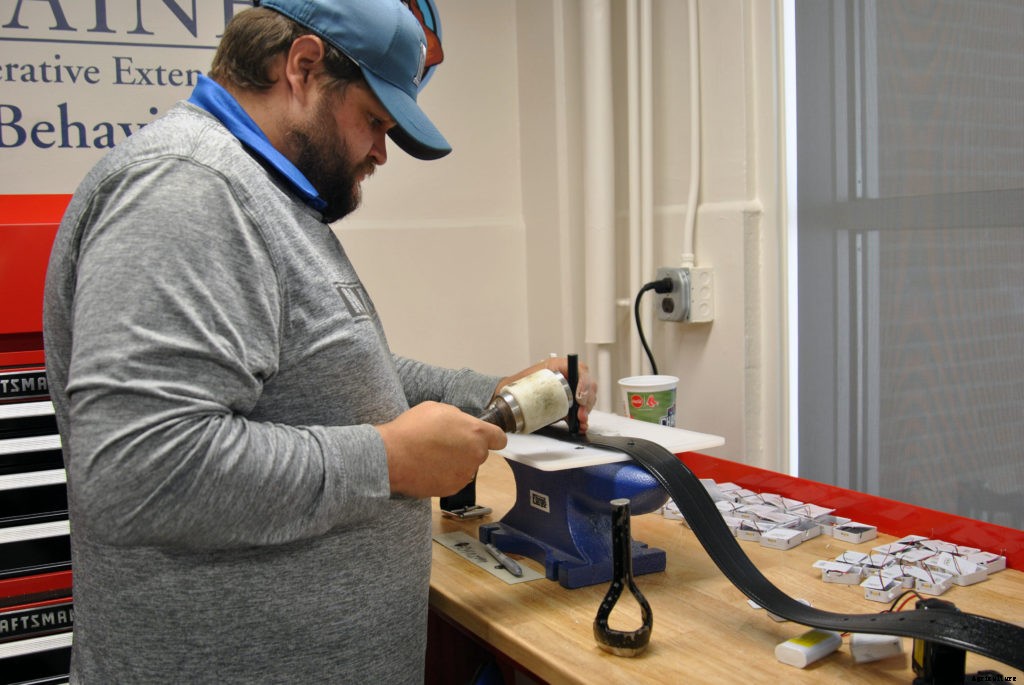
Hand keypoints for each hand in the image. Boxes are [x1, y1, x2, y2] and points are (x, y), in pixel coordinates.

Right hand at [376, 401, 506, 498]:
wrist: (392, 456)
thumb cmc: (413, 429)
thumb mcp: (438, 408)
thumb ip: (458, 418)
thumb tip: (462, 425)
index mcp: (476, 433)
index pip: (499, 438)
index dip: (491, 437)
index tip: (484, 438)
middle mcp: (476, 455)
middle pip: (480, 452)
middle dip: (468, 448)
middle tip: (445, 443)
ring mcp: (465, 474)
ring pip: (466, 467)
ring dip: (456, 463)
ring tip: (433, 456)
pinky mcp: (452, 488)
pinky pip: (454, 479)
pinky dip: (445, 475)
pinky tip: (429, 467)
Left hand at [496, 356, 597, 432]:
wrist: (513, 399)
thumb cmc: (520, 387)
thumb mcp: (526, 382)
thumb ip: (532, 386)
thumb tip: (524, 389)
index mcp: (559, 366)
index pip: (580, 370)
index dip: (584, 383)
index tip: (579, 397)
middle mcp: (568, 377)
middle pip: (588, 386)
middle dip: (587, 402)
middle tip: (580, 414)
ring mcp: (571, 390)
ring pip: (588, 399)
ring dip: (586, 411)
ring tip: (580, 421)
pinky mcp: (570, 404)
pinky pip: (581, 410)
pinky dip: (582, 419)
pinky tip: (580, 425)